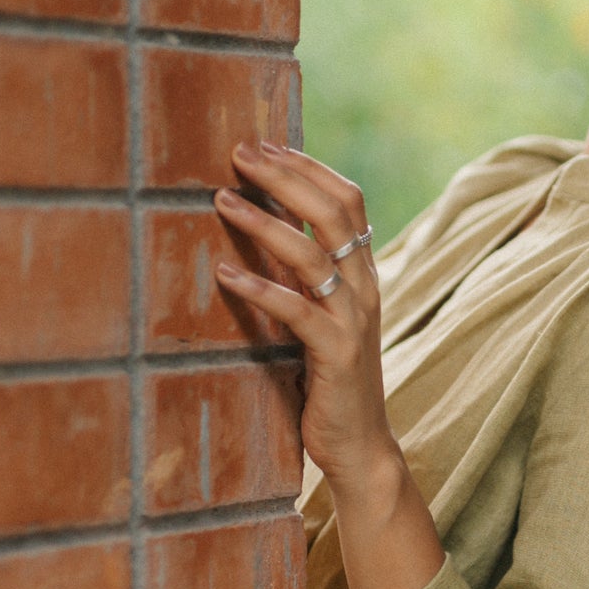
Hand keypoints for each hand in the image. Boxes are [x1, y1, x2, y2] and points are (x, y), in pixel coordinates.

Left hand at [213, 141, 445, 588]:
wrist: (359, 445)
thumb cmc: (328, 380)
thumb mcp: (319, 317)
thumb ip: (303, 277)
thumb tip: (260, 231)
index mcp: (364, 273)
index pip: (348, 199)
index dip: (307, 166)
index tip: (263, 142)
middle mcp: (365, 288)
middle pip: (336, 211)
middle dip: (286, 176)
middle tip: (240, 152)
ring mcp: (354, 320)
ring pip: (314, 254)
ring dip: (265, 222)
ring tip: (223, 199)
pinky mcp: (336, 354)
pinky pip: (298, 311)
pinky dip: (261, 289)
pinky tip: (226, 274)